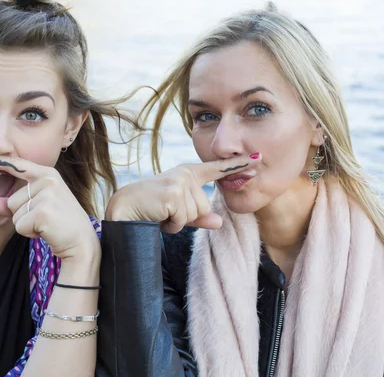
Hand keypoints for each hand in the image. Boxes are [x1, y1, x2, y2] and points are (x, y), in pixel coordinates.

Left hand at [0, 151, 98, 260]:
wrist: (81, 242)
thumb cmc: (60, 224)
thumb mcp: (37, 208)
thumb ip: (13, 203)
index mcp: (47, 173)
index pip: (16, 165)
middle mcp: (48, 180)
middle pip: (12, 200)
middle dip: (23, 215)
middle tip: (45, 219)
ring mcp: (47, 194)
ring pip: (14, 213)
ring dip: (26, 225)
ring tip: (47, 224)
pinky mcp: (43, 211)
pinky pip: (20, 225)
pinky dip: (30, 233)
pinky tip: (47, 231)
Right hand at [105, 154, 260, 232]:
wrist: (125, 207)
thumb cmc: (151, 208)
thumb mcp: (178, 211)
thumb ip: (200, 217)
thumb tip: (219, 223)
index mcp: (189, 173)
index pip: (217, 169)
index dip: (238, 165)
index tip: (258, 158)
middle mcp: (185, 174)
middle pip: (204, 207)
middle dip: (187, 217)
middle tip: (167, 212)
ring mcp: (180, 182)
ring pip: (196, 215)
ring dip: (178, 221)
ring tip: (162, 213)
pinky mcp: (174, 194)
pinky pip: (184, 220)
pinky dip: (171, 225)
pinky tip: (159, 216)